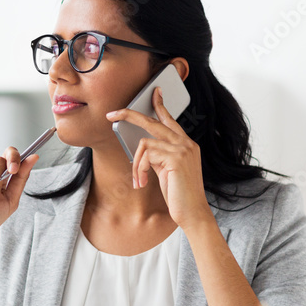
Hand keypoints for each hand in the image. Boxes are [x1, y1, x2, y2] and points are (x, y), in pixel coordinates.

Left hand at [105, 87, 212, 229]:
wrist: (193, 212)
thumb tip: (142, 147)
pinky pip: (146, 155)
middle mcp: (186, 143)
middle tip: (112, 114)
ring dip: (136, 164)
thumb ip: (159, 156)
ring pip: (145, 143)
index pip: (171, 120)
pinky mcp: (176, 158)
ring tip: (139, 180)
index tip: (154, 92)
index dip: (160, 106)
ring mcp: (182, 149)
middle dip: (130, 115)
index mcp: (186, 145)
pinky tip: (142, 182)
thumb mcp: (167, 171)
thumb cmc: (179, 195)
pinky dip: (139, 169)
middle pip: (154, 122)